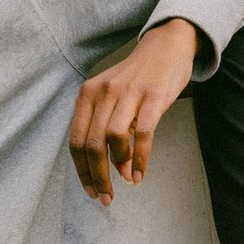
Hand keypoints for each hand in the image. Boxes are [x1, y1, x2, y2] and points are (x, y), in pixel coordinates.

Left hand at [68, 19, 199, 203]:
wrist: (167, 46)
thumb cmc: (138, 77)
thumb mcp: (111, 95)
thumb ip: (106, 128)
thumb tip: (113, 170)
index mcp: (87, 94)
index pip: (75, 140)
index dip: (81, 170)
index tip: (89, 191)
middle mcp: (103, 93)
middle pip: (92, 144)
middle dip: (97, 177)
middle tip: (105, 197)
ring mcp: (128, 94)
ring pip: (113, 140)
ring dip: (118, 167)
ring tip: (126, 181)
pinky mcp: (153, 97)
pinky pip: (142, 134)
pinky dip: (141, 159)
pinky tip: (141, 174)